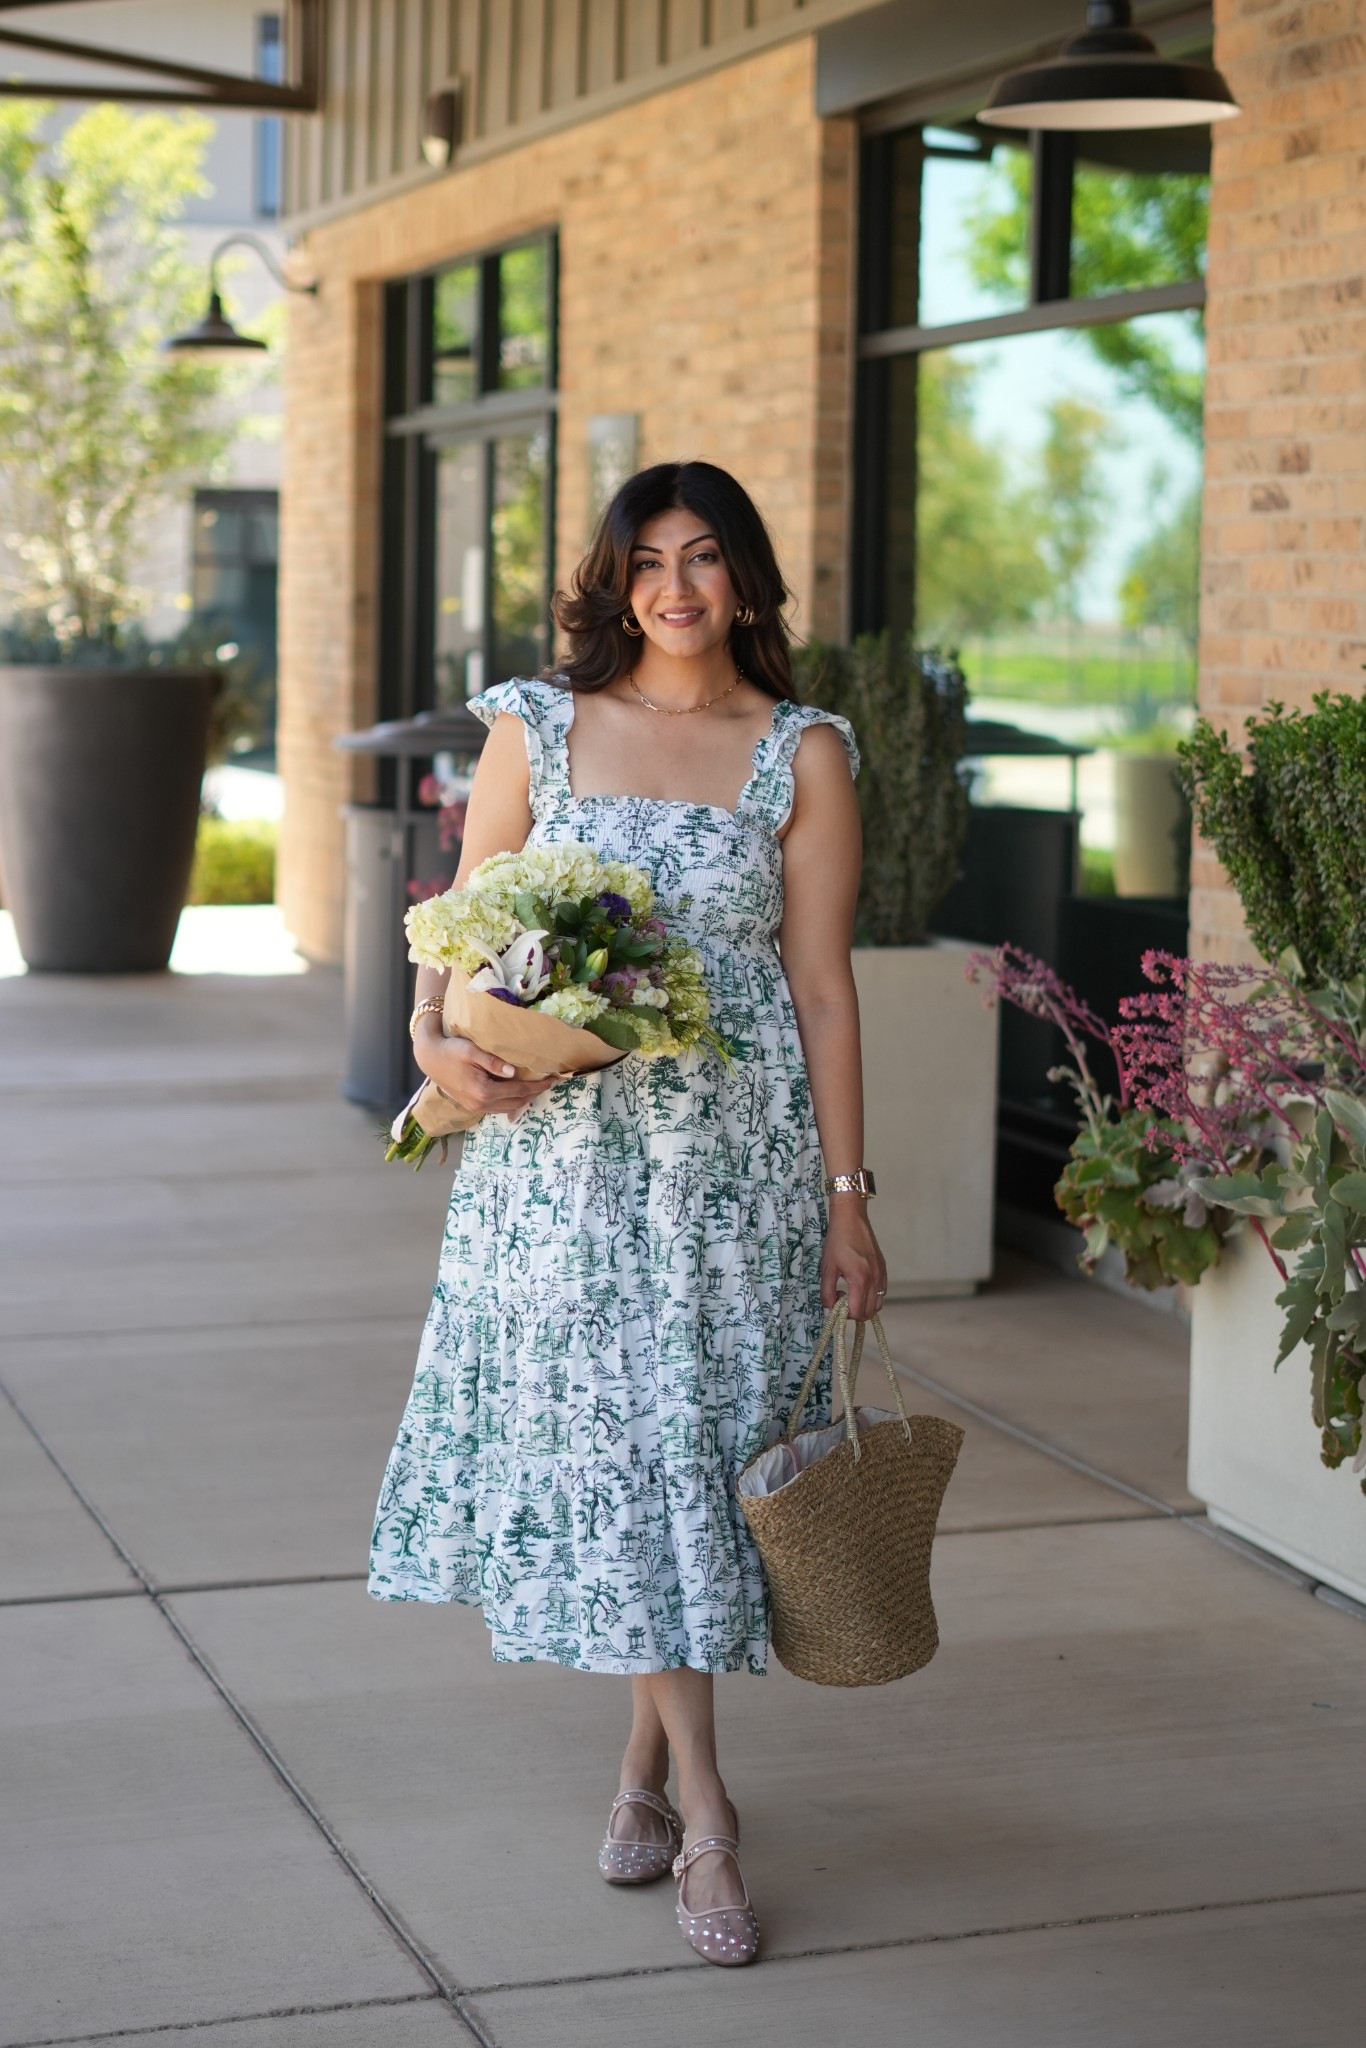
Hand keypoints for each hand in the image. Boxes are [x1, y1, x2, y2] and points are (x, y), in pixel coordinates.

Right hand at [415, 1023, 556, 1118]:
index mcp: (484, 1091)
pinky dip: (511, 1102)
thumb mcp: (472, 1051)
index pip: (519, 1090)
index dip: (537, 1085)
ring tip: (537, 1088)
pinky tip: (518, 1093)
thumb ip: (493, 1062)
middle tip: (549, 1083)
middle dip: (534, 1094)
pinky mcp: (472, 1106)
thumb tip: (514, 1071)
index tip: (552, 1079)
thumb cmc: (451, 1050)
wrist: (430, 1058)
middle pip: (516, 1102)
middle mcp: (481, 1103)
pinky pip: (497, 1108)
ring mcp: (476, 1107)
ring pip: (508, 1108)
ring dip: (524, 1099)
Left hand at [820, 1198, 886, 1322]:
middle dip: (855, 1312)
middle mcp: (875, 1279)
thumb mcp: (827, 1268)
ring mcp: (882, 1274)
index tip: (836, 1301)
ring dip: (865, 1305)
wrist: (851, 1219)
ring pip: (878, 1304)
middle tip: (842, 1298)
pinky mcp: (883, 1269)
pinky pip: (882, 1292)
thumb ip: (827, 1292)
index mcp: (860, 1280)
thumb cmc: (837, 1241)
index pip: (858, 1312)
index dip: (845, 1314)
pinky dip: (872, 1296)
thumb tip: (830, 1308)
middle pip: (870, 1312)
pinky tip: (860, 1285)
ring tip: (851, 1293)